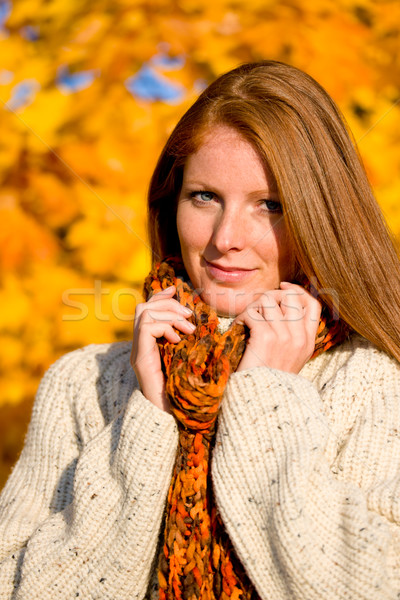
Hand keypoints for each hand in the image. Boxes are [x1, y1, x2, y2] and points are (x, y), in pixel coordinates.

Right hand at [130, 285, 195, 412]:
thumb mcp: (188, 360)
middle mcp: (140, 346)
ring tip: (188, 328)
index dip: (161, 296)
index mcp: (150, 344)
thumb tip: (198, 324)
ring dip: (169, 315)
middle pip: (144, 307)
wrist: (171, 418)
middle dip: (168, 304)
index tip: (175, 289)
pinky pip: (147, 327)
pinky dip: (165, 327)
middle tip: (189, 316)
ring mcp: (138, 352)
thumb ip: (188, 342)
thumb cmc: (184, 392)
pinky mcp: (140, 358)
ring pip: (144, 313)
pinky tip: (178, 340)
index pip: (148, 309)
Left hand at [234, 282, 321, 373]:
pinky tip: (237, 329)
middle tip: (257, 308)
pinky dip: (240, 318)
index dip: (298, 291)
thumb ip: (291, 335)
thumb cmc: (269, 379)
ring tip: (245, 320)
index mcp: (308, 341)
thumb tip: (280, 308)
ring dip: (252, 306)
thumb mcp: (290, 358)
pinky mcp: (265, 337)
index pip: (313, 304)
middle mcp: (299, 337)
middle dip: (270, 296)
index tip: (283, 288)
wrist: (261, 401)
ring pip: (267, 301)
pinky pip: (252, 313)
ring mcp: (284, 336)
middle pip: (289, 297)